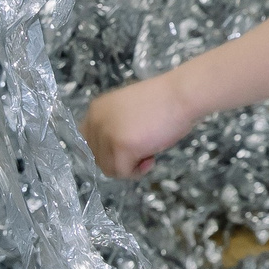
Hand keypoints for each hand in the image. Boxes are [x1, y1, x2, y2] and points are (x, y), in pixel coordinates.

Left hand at [81, 73, 202, 177]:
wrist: (181, 95)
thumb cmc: (163, 101)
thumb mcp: (127, 110)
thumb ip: (114, 125)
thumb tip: (112, 151)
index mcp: (95, 109)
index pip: (88, 142)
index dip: (106, 150)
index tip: (126, 148)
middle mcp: (95, 122)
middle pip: (98, 159)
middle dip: (120, 160)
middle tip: (142, 149)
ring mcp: (106, 135)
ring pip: (109, 168)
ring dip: (129, 167)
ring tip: (148, 152)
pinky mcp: (121, 148)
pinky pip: (124, 172)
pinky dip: (138, 171)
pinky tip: (151, 157)